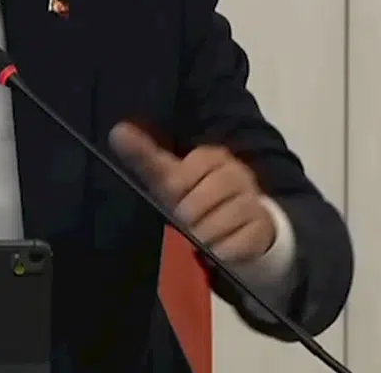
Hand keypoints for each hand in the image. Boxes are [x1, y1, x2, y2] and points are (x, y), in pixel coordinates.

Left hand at [109, 122, 273, 263]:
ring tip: (201, 235)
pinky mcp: (264, 225)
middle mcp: (237, 173)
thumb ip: (144, 155)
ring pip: (220, 221)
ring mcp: (253, 198)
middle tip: (187, 220)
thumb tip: (117, 131)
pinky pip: (239, 242)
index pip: (183, 175)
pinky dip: (224, 250)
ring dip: (205, 235)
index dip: (175, 191)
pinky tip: (219, 248)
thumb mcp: (170, 177)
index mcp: (212, 157)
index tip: (175, 196)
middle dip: (188, 216)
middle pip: (201, 200)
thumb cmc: (196, 196)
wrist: (240, 224)